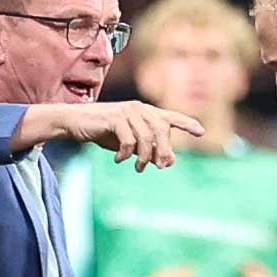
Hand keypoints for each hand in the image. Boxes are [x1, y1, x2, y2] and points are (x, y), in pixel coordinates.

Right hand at [64, 101, 204, 171]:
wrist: (75, 122)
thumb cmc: (103, 131)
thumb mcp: (129, 143)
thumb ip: (148, 149)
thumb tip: (169, 161)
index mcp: (145, 112)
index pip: (170, 117)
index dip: (186, 124)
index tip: (201, 132)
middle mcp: (139, 108)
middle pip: (161, 131)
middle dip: (164, 150)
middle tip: (160, 167)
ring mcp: (127, 111)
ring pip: (146, 137)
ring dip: (144, 157)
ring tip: (138, 168)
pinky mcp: (114, 117)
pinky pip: (128, 140)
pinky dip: (126, 154)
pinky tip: (119, 160)